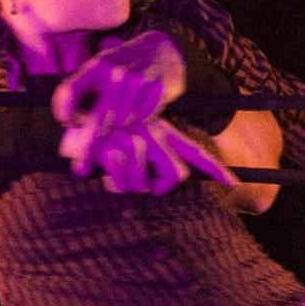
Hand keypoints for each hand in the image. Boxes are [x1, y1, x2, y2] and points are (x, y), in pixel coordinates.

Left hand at [51, 31, 188, 140]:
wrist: (162, 50)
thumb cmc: (124, 66)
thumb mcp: (101, 68)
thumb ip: (83, 90)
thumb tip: (70, 124)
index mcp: (97, 65)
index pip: (71, 90)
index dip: (64, 110)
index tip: (66, 122)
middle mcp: (116, 72)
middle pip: (99, 118)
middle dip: (90, 139)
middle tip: (84, 156)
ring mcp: (139, 80)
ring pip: (122, 122)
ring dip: (118, 129)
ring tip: (118, 126)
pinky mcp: (158, 89)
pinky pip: (142, 119)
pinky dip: (138, 123)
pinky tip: (137, 117)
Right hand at [68, 114, 243, 194]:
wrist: (71, 118)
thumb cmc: (102, 135)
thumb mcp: (130, 142)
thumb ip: (148, 162)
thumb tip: (155, 187)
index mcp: (162, 133)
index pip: (195, 153)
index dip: (215, 170)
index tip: (233, 184)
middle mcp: (155, 135)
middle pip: (177, 175)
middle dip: (160, 187)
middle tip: (142, 185)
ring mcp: (137, 140)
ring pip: (147, 183)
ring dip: (129, 185)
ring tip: (113, 176)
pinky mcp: (117, 148)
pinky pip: (124, 181)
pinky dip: (114, 183)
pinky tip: (101, 175)